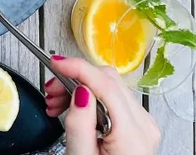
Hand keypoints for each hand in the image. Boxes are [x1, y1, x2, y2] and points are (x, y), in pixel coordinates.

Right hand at [44, 56, 160, 154]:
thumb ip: (79, 123)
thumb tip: (79, 90)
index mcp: (132, 134)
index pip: (106, 85)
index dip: (78, 68)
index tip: (55, 62)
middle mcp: (144, 125)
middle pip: (109, 81)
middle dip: (75, 79)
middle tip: (51, 91)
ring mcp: (143, 125)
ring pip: (110, 87)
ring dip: (80, 88)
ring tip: (57, 104)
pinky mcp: (137, 126)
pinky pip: (113, 100)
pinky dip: (90, 98)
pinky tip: (73, 109)